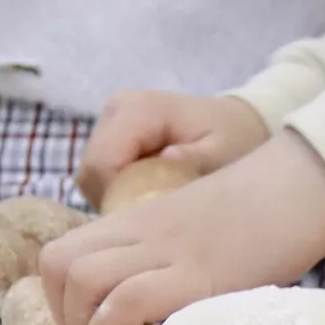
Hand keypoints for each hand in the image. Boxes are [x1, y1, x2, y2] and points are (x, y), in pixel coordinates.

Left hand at [39, 131, 324, 324]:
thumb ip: (169, 253)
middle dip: (61, 310)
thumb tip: (155, 301)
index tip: (86, 317)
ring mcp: (166, 253)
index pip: (66, 250)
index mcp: (141, 221)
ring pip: (81, 279)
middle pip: (59, 264)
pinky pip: (126, 301)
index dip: (59, 292)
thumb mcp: (196, 225)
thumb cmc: (264, 207)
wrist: (304, 181)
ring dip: (80, 323)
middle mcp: (143, 234)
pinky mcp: (195, 276)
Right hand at [79, 88, 268, 197]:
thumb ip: (197, 159)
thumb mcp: (225, 153)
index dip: (118, 197)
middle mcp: (115, 109)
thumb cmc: (231, 139)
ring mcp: (107, 122)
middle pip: (92, 172)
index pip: (103, 163)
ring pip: (91, 177)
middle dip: (117, 200)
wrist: (234, 125)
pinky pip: (98, 177)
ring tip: (155, 203)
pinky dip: (117, 192)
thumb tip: (168, 158)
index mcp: (140, 109)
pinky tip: (148, 194)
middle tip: (155, 214)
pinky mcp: (107, 137)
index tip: (150, 216)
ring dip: (116, 197)